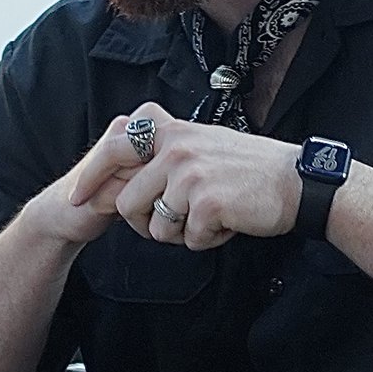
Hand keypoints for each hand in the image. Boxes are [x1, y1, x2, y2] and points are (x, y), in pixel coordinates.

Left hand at [50, 109, 301, 254]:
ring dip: (182, 233)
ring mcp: (190, 175)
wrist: (296, 183)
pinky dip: (209, 240)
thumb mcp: (202, 143)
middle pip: (128, 203)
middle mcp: (176, 148)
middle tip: (179, 222)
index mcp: (171, 131)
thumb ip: (165, 153)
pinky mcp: (207, 203)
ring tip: (212, 215)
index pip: (113, 149)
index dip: (90, 178)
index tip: (76, 199)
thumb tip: (124, 177)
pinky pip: (189, 240)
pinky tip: (229, 222)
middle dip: (147, 223)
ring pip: (156, 228)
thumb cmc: (248, 169)